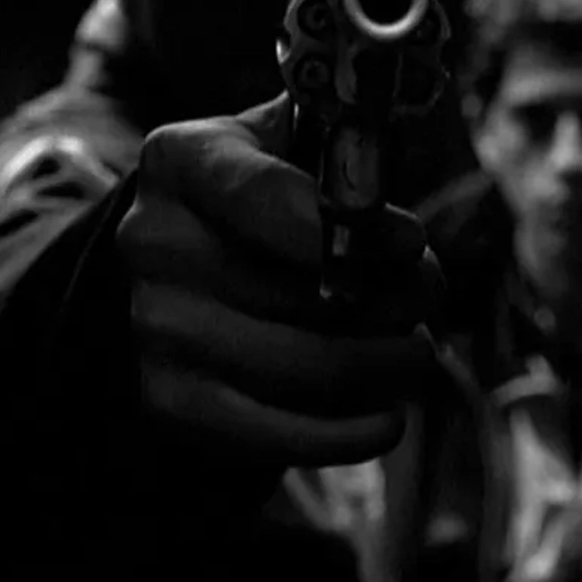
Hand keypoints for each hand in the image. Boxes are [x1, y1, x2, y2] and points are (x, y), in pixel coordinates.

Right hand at [116, 94, 445, 465]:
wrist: (179, 275)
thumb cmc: (258, 204)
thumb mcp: (288, 147)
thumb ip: (343, 162)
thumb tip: (403, 239)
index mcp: (181, 160)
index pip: (267, 196)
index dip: (353, 225)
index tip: (413, 243)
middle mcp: (154, 243)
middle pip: (307, 290)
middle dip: (395, 300)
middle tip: (428, 298)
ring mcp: (156, 329)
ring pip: (310, 367)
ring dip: (385, 366)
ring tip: (414, 355)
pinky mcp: (171, 403)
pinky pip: (281, 435)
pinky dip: (350, 433)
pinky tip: (387, 418)